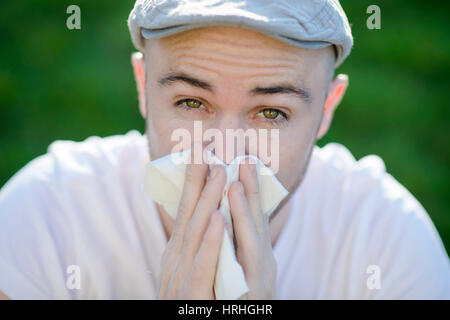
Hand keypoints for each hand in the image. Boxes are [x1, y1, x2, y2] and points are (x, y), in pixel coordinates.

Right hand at [157, 162, 226, 298]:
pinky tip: (220, 220)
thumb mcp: (187, 267)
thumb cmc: (190, 300)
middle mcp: (177, 256)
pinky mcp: (192, 294)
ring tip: (218, 170)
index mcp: (178, 249)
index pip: (186, 207)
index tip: (201, 149)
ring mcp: (182, 274)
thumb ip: (197, 243)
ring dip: (207, 200)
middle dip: (198, 178)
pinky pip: (204, 265)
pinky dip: (211, 241)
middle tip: (207, 146)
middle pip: (189, 211)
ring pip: (197, 231)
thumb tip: (209, 214)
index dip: (193, 179)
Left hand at [228, 162, 276, 299]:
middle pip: (256, 221)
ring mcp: (257, 278)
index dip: (252, 190)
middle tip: (245, 158)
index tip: (244, 162)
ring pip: (249, 238)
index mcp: (258, 255)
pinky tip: (219, 219)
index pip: (255, 218)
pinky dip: (225, 239)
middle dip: (251, 189)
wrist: (240, 319)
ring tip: (234, 179)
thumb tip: (226, 216)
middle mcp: (262, 264)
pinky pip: (231, 266)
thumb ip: (237, 242)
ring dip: (241, 207)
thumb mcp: (238, 265)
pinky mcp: (248, 295)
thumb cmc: (235, 298)